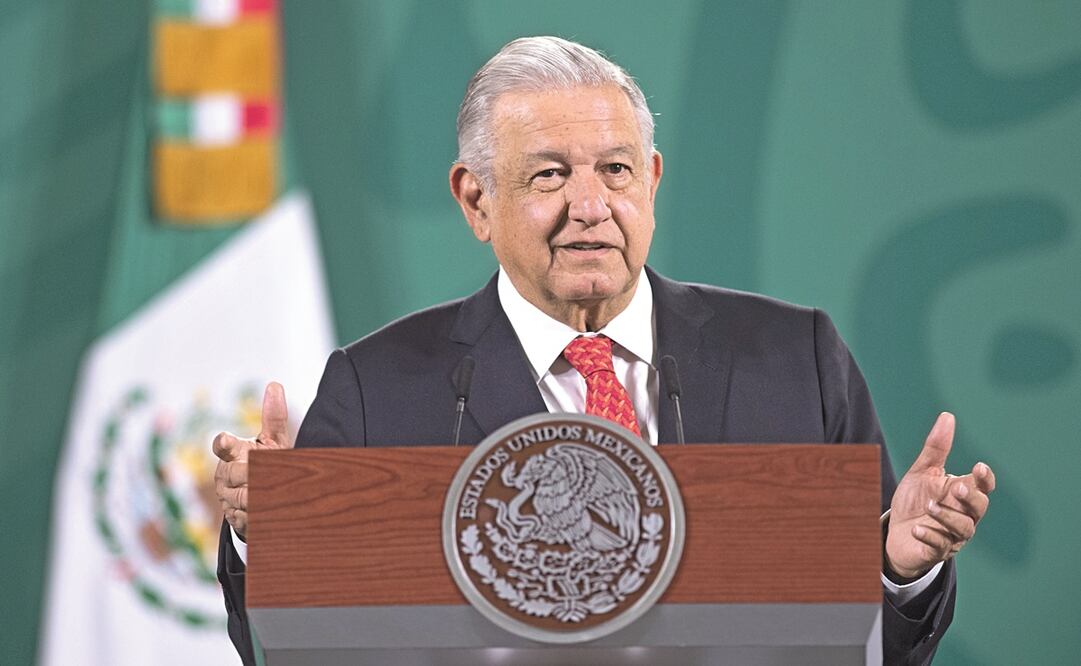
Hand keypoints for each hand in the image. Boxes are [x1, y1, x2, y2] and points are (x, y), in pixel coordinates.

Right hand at [212, 382, 291, 538]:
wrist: (263, 496)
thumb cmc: (267, 461)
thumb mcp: (273, 441)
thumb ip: (274, 417)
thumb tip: (275, 385)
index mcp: (233, 452)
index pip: (222, 445)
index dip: (223, 443)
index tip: (225, 440)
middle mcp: (225, 474)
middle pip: (237, 474)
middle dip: (254, 474)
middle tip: (267, 474)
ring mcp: (227, 497)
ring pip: (242, 498)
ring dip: (260, 496)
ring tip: (273, 492)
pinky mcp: (233, 518)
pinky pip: (246, 517)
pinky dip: (259, 514)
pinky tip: (268, 510)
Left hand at [884, 412, 995, 579]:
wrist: (896, 532)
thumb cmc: (915, 500)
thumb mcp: (922, 472)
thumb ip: (936, 448)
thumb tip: (947, 416)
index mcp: (961, 494)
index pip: (983, 487)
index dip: (985, 479)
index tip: (979, 467)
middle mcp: (963, 515)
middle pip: (979, 508)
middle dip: (971, 498)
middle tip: (957, 488)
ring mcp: (951, 535)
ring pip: (963, 529)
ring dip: (948, 517)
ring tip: (930, 506)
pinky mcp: (935, 551)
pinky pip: (939, 547)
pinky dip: (930, 537)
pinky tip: (918, 529)